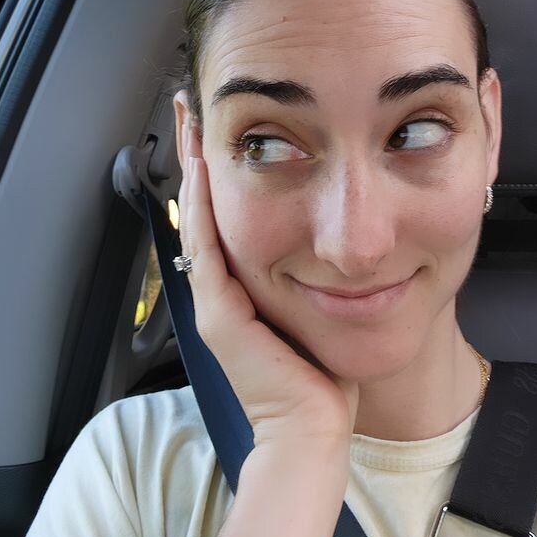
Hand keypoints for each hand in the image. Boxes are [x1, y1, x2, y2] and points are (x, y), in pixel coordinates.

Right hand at [178, 118, 359, 451]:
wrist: (316, 430)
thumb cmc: (325, 377)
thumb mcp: (325, 307)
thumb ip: (320, 272)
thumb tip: (345, 240)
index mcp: (245, 286)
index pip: (225, 212)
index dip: (219, 167)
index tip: (222, 122)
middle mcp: (221, 289)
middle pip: (203, 206)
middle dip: (198, 153)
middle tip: (192, 105)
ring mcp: (215, 302)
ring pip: (199, 219)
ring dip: (195, 167)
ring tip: (191, 122)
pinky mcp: (219, 317)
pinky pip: (209, 249)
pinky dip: (204, 207)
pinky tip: (204, 169)